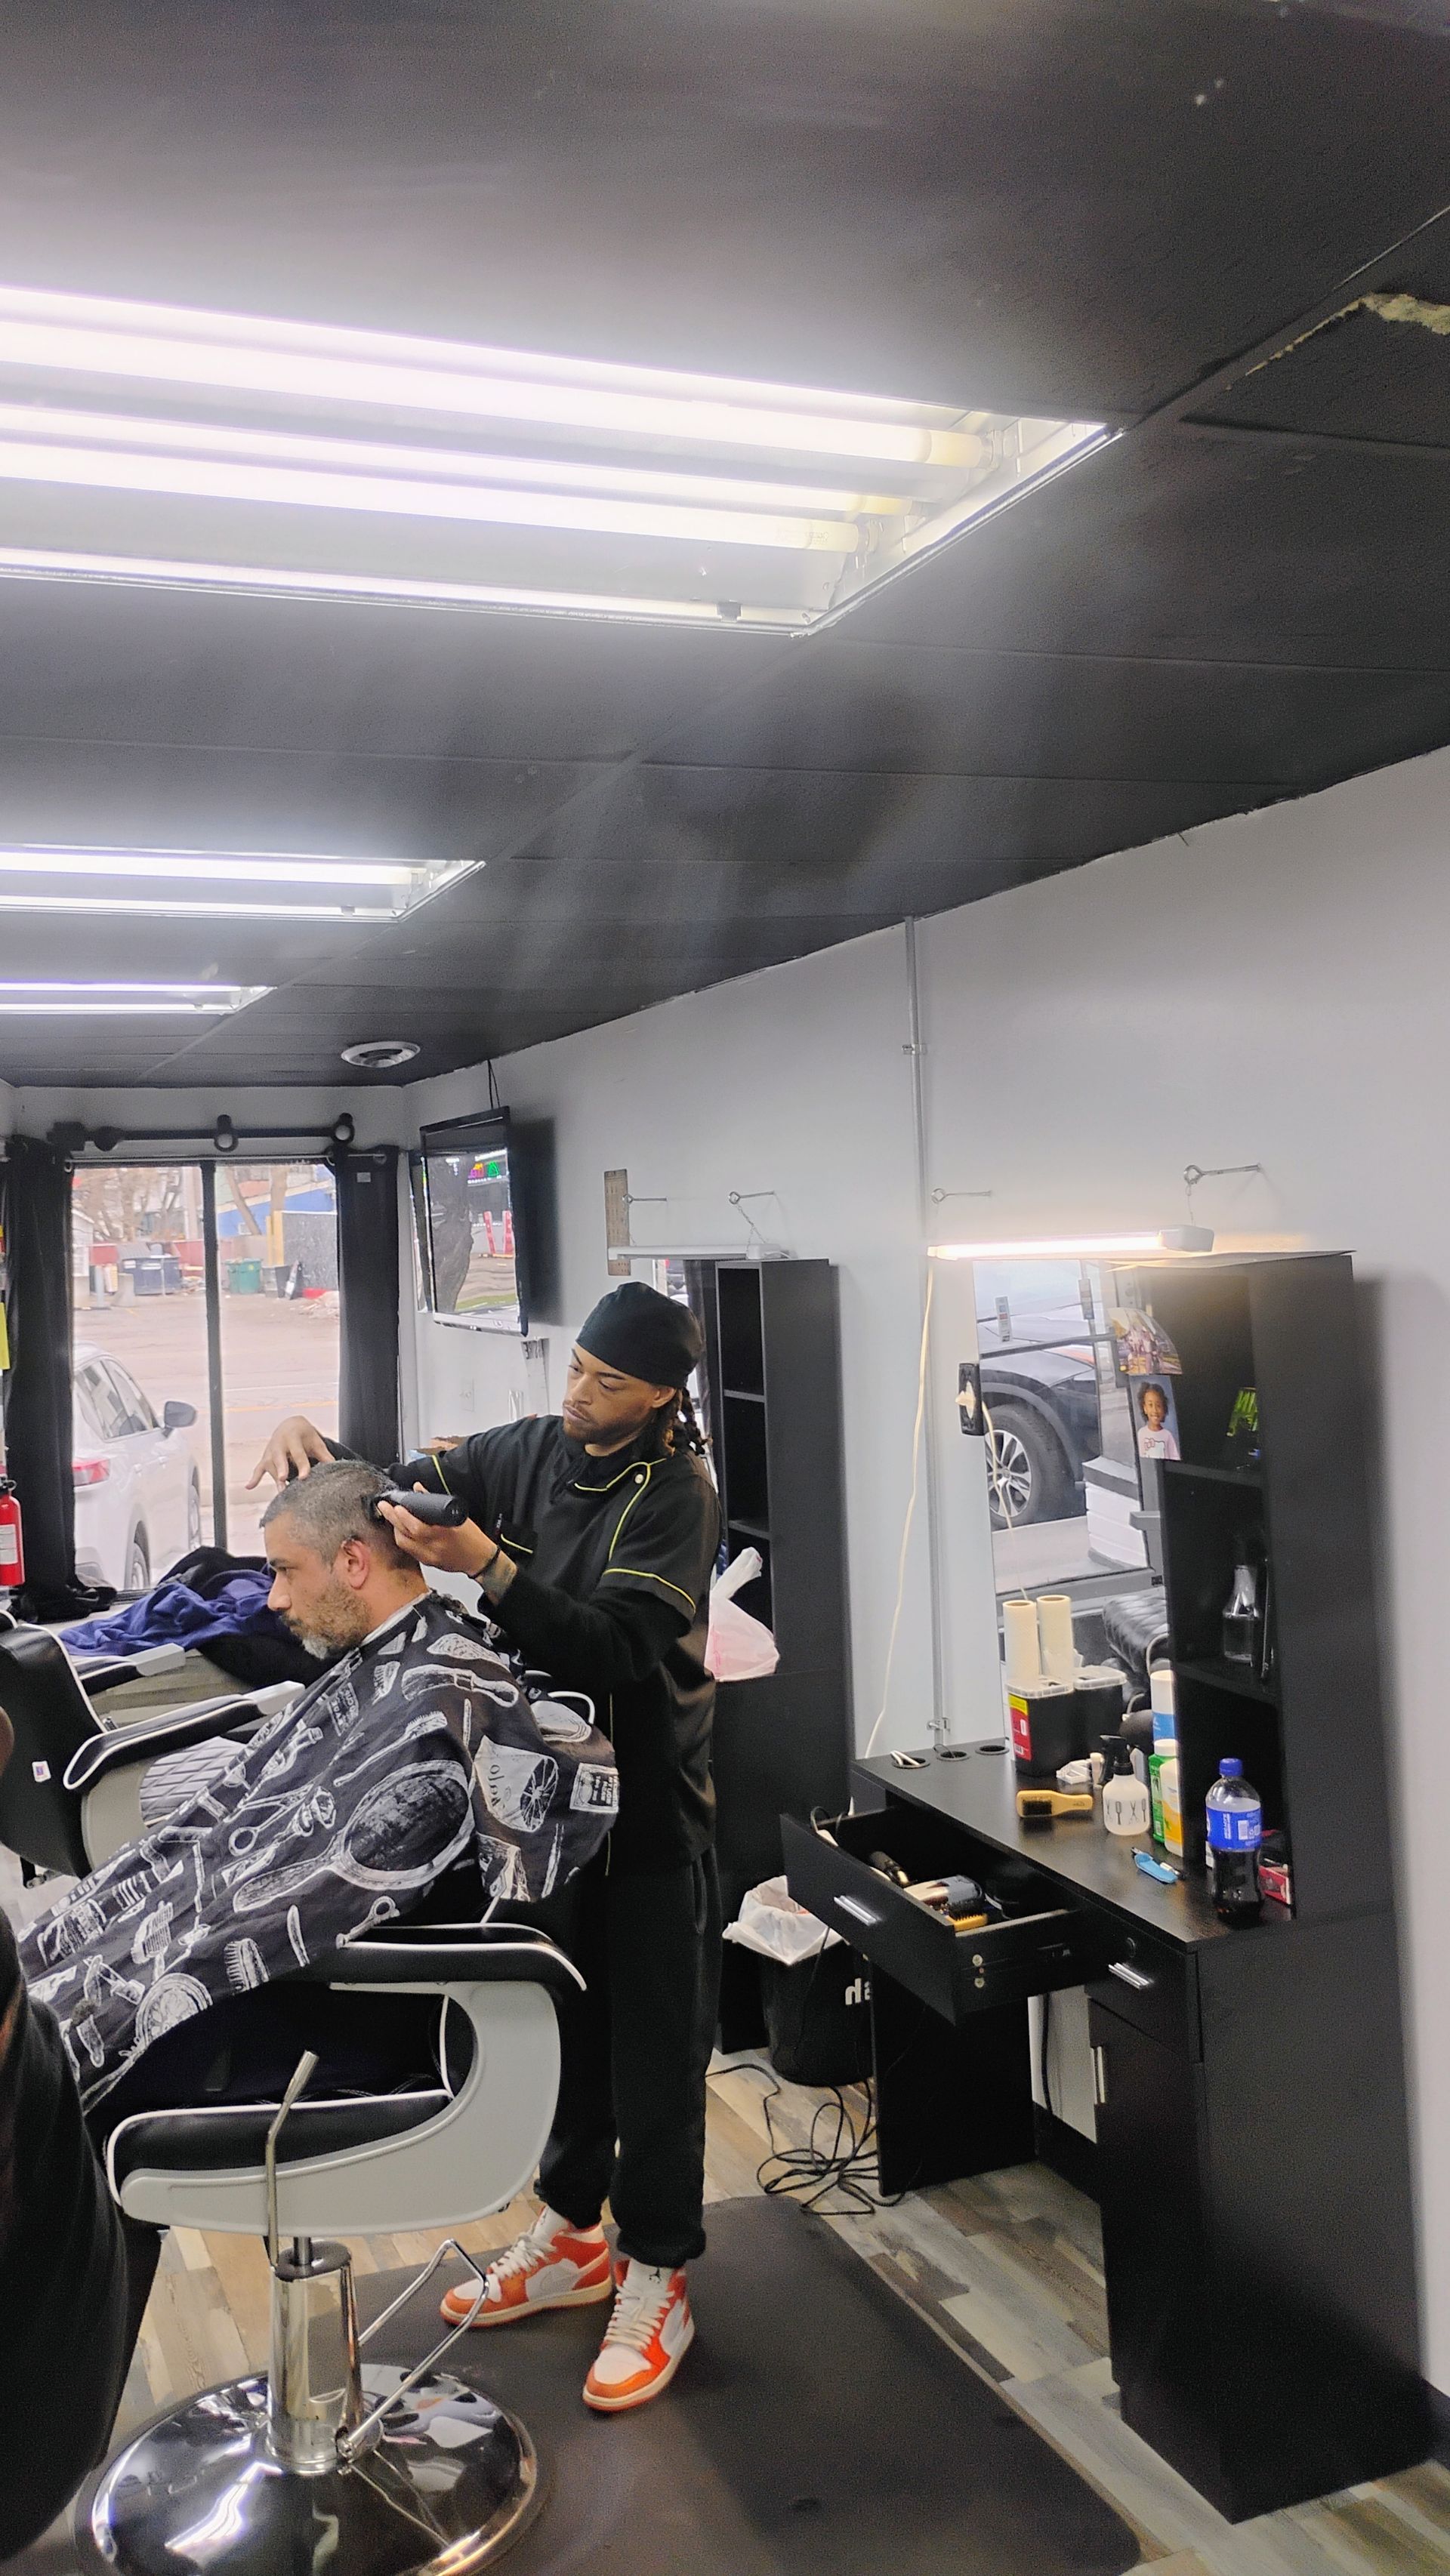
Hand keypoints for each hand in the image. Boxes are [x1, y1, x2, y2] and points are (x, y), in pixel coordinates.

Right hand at [246, 1415, 333, 1489]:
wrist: (290, 1425)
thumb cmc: (305, 1435)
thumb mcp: (316, 1442)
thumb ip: (325, 1456)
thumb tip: (337, 1469)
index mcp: (294, 1437)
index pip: (298, 1453)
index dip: (302, 1465)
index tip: (305, 1477)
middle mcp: (279, 1443)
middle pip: (279, 1457)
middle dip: (281, 1468)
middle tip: (283, 1479)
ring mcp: (270, 1451)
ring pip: (270, 1465)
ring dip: (274, 1478)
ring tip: (281, 1492)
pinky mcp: (266, 1458)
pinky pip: (259, 1468)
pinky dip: (254, 1478)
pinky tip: (249, 1487)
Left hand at [379, 1489, 496, 1579]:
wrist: (479, 1560)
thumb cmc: (472, 1537)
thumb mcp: (457, 1516)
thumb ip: (435, 1503)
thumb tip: (419, 1489)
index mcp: (444, 1534)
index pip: (418, 1527)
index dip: (404, 1517)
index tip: (396, 1506)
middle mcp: (434, 1547)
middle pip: (406, 1534)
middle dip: (392, 1519)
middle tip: (384, 1507)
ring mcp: (429, 1557)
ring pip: (403, 1544)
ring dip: (395, 1529)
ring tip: (392, 1518)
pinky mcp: (427, 1563)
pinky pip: (409, 1551)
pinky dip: (403, 1539)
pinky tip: (401, 1531)